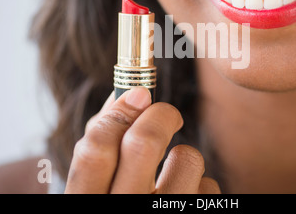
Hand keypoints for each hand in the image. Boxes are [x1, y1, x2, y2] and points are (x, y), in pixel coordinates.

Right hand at [64, 87, 220, 193]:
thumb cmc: (116, 210)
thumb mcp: (96, 192)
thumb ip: (103, 147)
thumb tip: (129, 94)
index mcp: (87, 205)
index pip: (95, 149)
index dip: (118, 112)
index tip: (139, 94)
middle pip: (144, 142)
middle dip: (161, 115)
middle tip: (168, 115)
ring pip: (187, 158)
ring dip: (184, 157)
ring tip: (173, 174)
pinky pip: (209, 187)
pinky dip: (200, 186)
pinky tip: (186, 200)